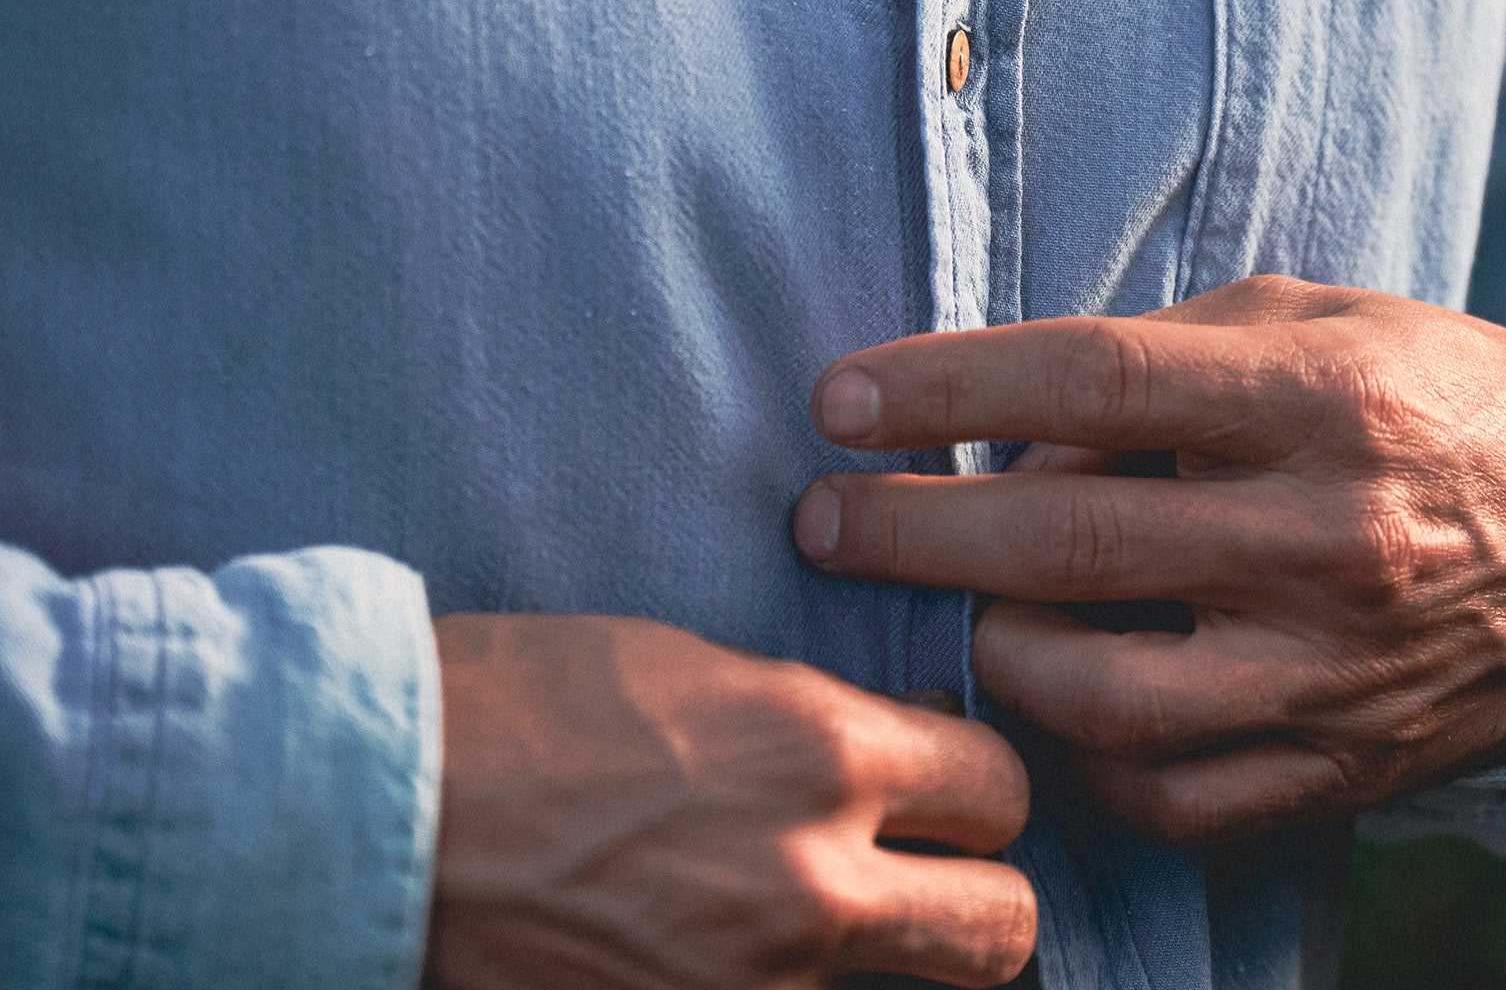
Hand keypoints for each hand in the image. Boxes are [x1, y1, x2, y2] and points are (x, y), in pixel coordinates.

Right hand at [425, 614, 1034, 989]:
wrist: (376, 801)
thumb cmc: (527, 702)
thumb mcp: (698, 671)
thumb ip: (818, 721)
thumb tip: (900, 746)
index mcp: (820, 749)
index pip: (998, 785)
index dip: (981, 788)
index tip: (948, 787)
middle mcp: (813, 879)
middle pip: (1004, 928)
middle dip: (984, 900)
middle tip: (931, 879)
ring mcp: (756, 987)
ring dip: (892, 964)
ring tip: (824, 925)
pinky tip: (737, 957)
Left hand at [791, 277, 1505, 844]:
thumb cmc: (1432, 395)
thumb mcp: (1315, 321)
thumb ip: (1161, 359)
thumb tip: (1008, 430)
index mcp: (1324, 397)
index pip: (1092, 377)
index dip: (945, 386)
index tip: (839, 397)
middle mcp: (1333, 538)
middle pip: (1072, 538)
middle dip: (910, 530)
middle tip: (819, 519)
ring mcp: (1340, 671)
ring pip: (1102, 697)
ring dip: (990, 648)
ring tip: (962, 605)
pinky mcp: (1347, 769)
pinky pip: (1169, 797)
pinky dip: (1079, 754)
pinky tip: (1051, 692)